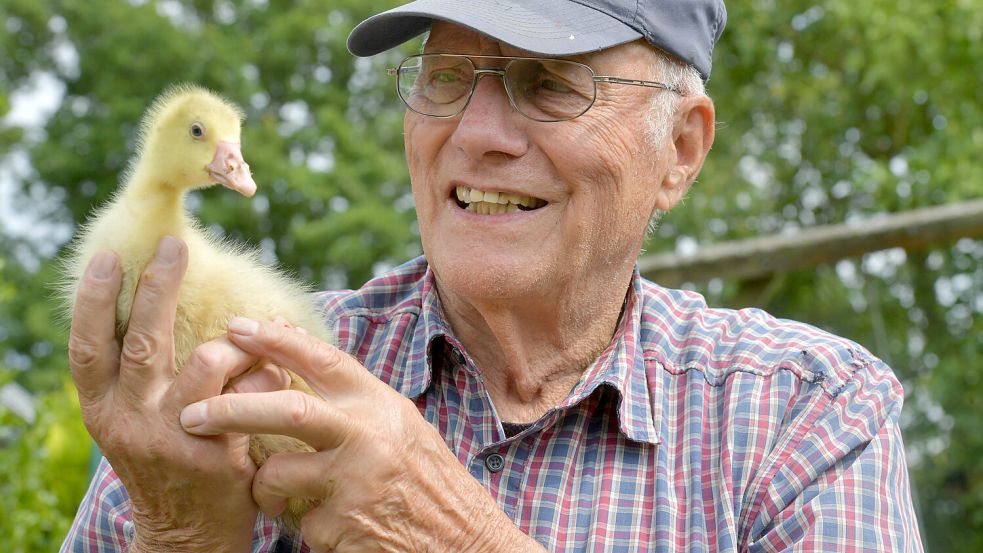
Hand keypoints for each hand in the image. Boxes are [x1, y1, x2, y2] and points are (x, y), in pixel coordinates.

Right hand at [68, 237, 282, 551]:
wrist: (186, 536)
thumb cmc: (169, 463)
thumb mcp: (137, 424)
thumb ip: (141, 378)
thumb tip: (156, 306)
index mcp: (104, 410)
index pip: (88, 347)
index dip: (94, 300)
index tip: (109, 257)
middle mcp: (130, 421)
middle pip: (143, 340)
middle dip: (159, 287)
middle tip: (176, 246)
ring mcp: (171, 438)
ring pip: (207, 359)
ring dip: (238, 345)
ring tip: (254, 350)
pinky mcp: (213, 454)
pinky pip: (251, 390)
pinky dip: (269, 374)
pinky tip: (277, 380)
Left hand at [179, 317, 545, 552]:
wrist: (462, 541)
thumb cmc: (424, 480)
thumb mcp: (397, 426)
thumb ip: (350, 399)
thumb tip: (294, 358)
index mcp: (381, 405)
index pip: (323, 361)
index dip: (276, 340)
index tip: (235, 326)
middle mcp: (369, 437)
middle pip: (288, 409)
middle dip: (232, 409)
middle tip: (190, 414)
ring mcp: (355, 483)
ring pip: (276, 475)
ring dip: (262, 488)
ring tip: (277, 497)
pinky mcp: (342, 525)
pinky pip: (294, 520)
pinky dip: (297, 523)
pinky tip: (328, 526)